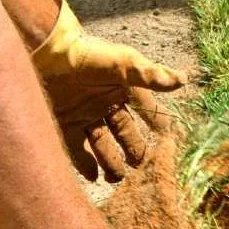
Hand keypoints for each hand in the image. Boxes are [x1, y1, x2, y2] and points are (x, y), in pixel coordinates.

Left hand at [32, 0, 185, 181]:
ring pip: (103, 146)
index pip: (146, 110)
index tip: (168, 138)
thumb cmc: (86, 53)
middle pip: (125, 134)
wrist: (45, 49)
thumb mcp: (122, 63)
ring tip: (117, 178)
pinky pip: (78, 151)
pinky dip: (86, 165)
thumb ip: (150, 75)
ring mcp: (84, 116)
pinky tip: (94, 177)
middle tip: (141, 166)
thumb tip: (182, 80)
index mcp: (122, 90)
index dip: (157, 123)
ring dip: (111, 163)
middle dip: (135, 151)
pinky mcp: (64, 124)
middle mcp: (105, 104)